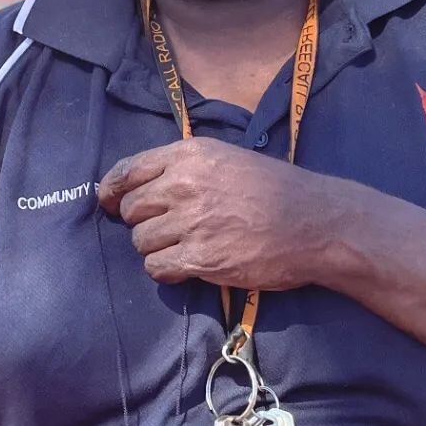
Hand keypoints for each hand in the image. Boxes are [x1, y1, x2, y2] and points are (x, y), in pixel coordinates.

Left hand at [98, 139, 331, 289]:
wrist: (317, 223)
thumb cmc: (277, 189)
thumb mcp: (228, 158)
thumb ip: (184, 166)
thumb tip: (139, 184)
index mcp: (189, 154)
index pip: (127, 171)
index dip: (111, 190)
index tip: (108, 202)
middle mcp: (185, 184)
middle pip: (130, 209)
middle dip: (142, 221)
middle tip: (168, 228)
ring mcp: (192, 222)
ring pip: (141, 241)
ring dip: (156, 248)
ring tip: (186, 246)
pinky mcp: (202, 258)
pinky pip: (157, 268)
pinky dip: (167, 271)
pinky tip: (187, 266)